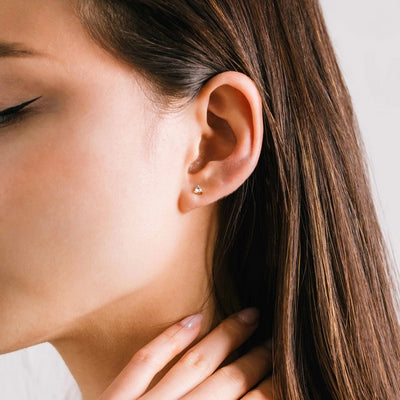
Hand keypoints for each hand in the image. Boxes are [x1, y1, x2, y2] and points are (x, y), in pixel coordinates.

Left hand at [98, 307, 273, 399]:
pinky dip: (171, 338)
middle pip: (227, 382)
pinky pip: (144, 362)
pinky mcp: (113, 399)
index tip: (286, 369)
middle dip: (257, 359)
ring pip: (193, 365)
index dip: (271, 388)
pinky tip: (195, 318)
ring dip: (225, 338)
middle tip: (276, 339)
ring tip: (249, 316)